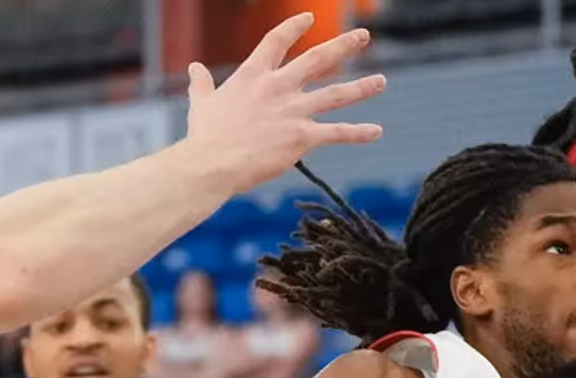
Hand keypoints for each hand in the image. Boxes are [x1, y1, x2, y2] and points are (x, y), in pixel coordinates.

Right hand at [184, 14, 385, 196]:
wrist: (213, 161)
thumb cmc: (205, 136)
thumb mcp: (201, 102)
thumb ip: (201, 83)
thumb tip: (193, 68)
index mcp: (253, 74)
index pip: (276, 40)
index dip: (295, 27)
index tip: (310, 17)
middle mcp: (278, 86)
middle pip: (317, 59)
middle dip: (343, 46)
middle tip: (363, 35)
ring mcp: (293, 110)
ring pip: (335, 94)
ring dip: (361, 87)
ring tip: (381, 81)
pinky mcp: (302, 136)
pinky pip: (337, 133)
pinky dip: (358, 132)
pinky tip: (377, 131)